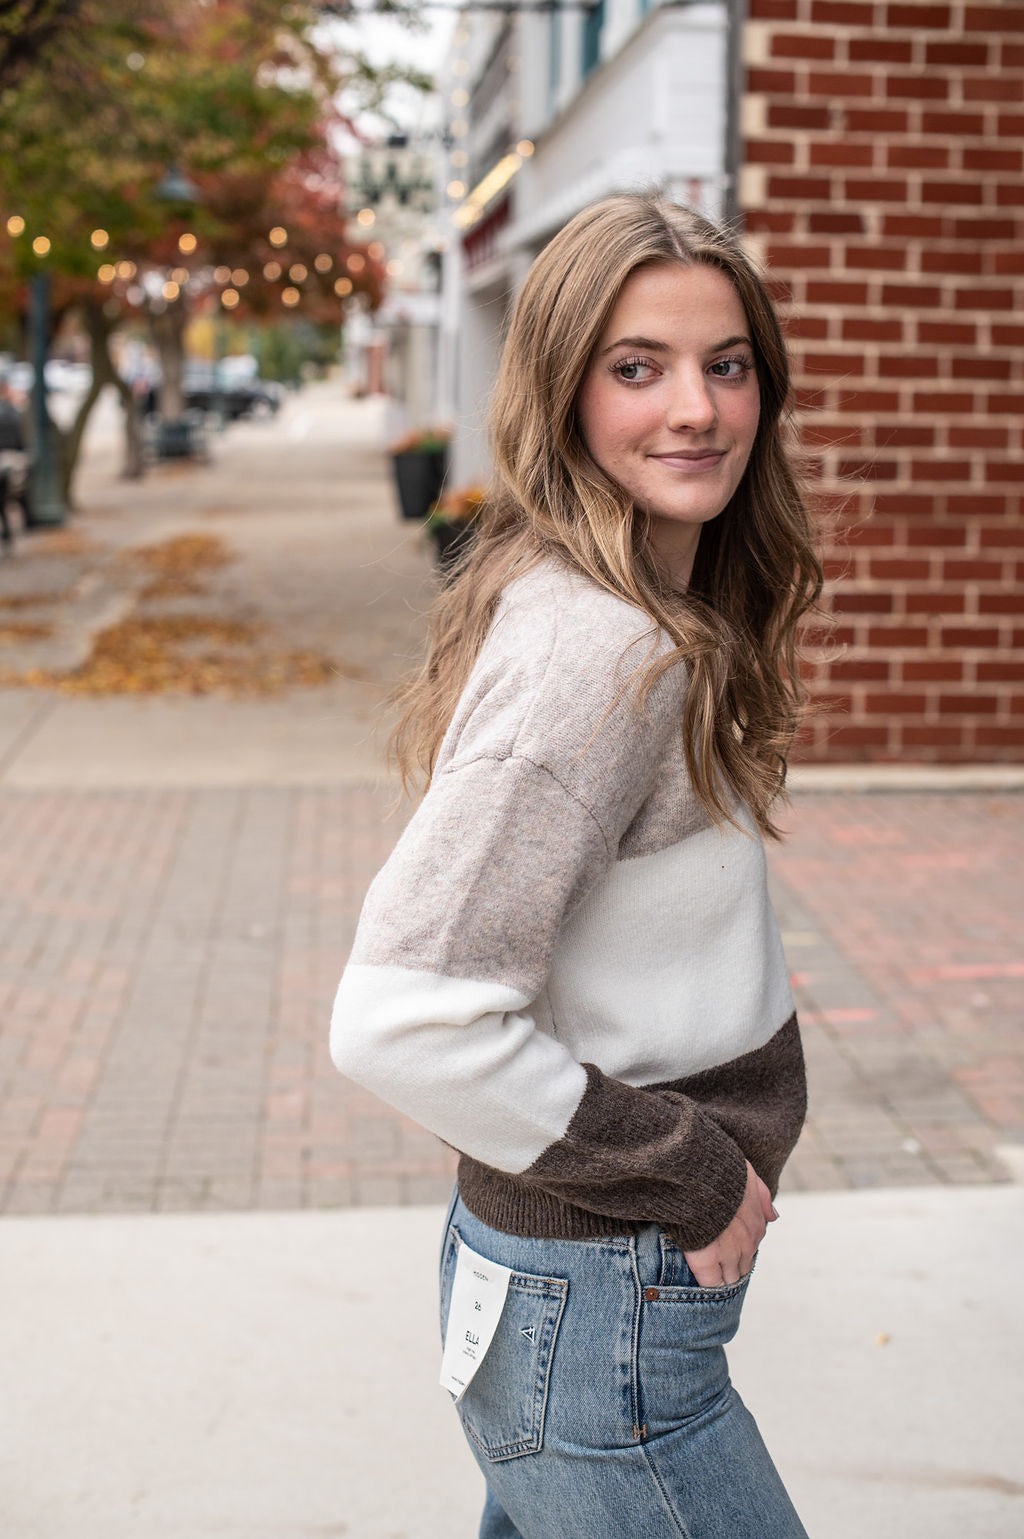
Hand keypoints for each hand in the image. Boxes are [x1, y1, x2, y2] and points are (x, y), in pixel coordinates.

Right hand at [683, 1160, 777, 1286]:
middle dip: (731, 1266)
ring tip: (706, 1272)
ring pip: (729, 1278)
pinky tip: (698, 1275)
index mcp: (757, 1227)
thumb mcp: (749, 1178)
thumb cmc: (722, 1174)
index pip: (751, 1251)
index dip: (738, 1251)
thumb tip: (773, 1217)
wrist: (699, 1178)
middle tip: (715, 1261)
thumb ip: (762, 1198)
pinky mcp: (705, 1262)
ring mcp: (728, 1255)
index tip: (725, 1246)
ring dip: (720, 1275)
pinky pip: (710, 1282)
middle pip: (742, 1268)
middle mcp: (747, 1246)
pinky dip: (706, 1281)